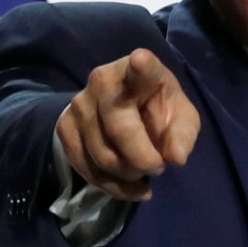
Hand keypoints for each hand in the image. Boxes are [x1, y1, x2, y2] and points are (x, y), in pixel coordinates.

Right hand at [56, 48, 200, 199]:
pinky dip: (112, 186)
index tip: (141, 60)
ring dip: (129, 175)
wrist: (120, 107)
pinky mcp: (64, 125)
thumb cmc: (157, 108)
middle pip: (121, 131)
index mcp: (140, 71)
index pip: (142, 68)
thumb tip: (176, 158)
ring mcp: (79, 103)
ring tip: (142, 170)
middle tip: (158, 166)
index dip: (142, 66)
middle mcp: (103, 80)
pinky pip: (86, 169)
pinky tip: (129, 185)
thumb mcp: (181, 118)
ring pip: (103, 157)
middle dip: (144, 160)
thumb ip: (183, 135)